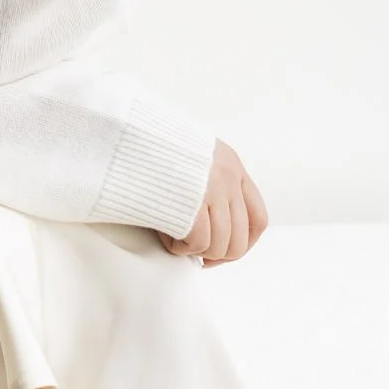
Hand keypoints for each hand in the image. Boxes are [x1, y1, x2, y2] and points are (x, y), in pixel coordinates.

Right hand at [156, 138, 268, 266]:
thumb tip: (214, 222)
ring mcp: (212, 190)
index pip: (258, 217)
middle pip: (239, 240)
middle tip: (199, 256)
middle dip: (218, 255)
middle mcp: (228, 177)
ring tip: (175, 237)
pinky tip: (165, 234)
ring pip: (219, 246)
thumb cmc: (153, 144)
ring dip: (196, 250)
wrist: (130, 131)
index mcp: (231, 164)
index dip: (245, 243)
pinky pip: (197, 243)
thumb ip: (210, 180)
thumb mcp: (193, 153)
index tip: (226, 251)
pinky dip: (179, 247)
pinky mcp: (193, 203)